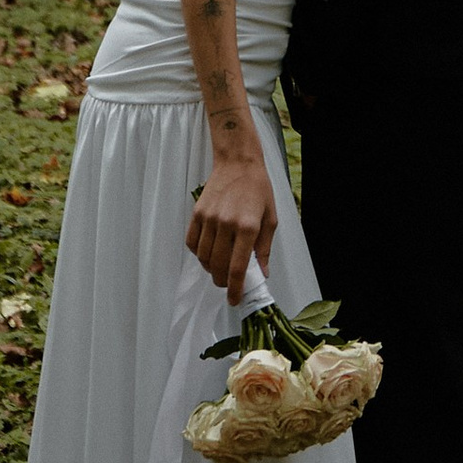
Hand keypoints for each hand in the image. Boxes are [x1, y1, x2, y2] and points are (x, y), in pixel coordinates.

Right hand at [186, 142, 276, 295]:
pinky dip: (198, 254)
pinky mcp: (197, 213)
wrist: (238, 162)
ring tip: (219, 268)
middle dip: (223, 281)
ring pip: (203, 257)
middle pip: (218, 266)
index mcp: (247, 226)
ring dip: (211, 269)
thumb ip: (264, 248)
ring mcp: (209, 218)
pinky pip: (191, 243)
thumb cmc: (258, 189)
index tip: (235, 300)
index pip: (237, 267)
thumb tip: (261, 274)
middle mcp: (226, 224)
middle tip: (229, 283)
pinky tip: (208, 253)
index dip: (235, 289)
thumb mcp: (270, 218)